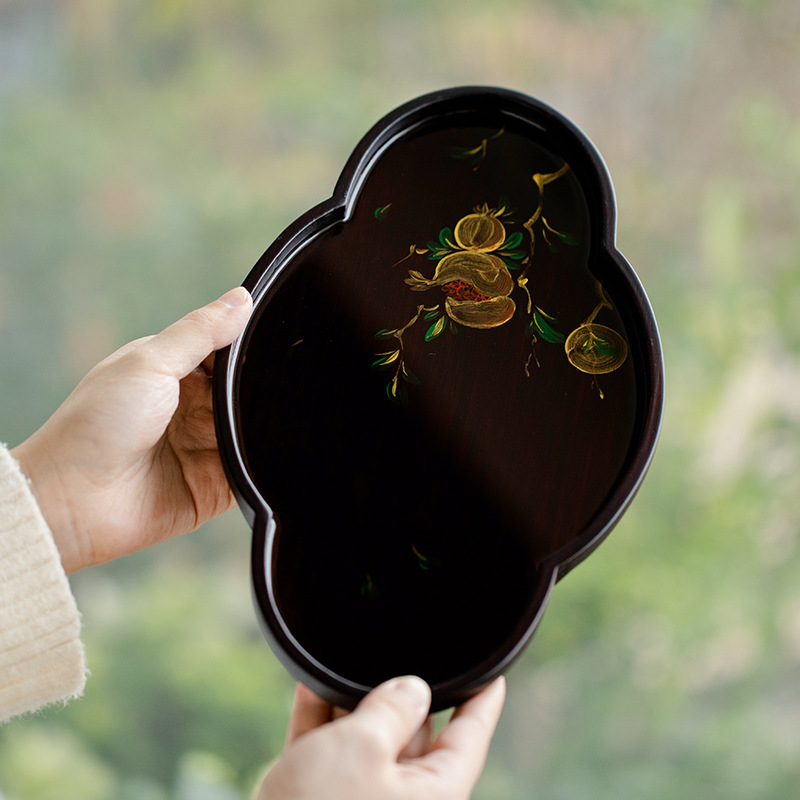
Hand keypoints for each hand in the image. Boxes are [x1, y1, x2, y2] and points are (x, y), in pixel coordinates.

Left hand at [11, 287, 252, 572]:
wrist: (75, 501)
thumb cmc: (97, 425)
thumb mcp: (150, 362)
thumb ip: (200, 332)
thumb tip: (242, 297)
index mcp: (171, 372)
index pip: (223, 350)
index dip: (247, 344)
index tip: (279, 336)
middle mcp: (190, 408)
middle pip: (243, 390)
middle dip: (259, 387)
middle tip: (283, 381)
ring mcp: (203, 447)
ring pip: (252, 428)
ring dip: (260, 424)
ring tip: (276, 418)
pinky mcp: (215, 485)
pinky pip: (251, 469)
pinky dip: (261, 461)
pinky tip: (271, 451)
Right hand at [257, 675, 505, 799]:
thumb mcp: (361, 746)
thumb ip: (392, 708)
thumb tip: (413, 688)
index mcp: (434, 794)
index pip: (470, 738)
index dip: (483, 701)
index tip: (492, 674)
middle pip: (415, 733)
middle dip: (398, 695)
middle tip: (382, 657)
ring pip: (368, 740)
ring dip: (352, 704)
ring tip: (339, 669)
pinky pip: (330, 753)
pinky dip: (321, 721)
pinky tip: (310, 687)